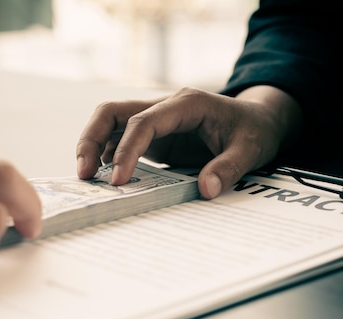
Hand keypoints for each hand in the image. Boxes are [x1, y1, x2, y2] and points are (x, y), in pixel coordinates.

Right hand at [76, 86, 301, 199]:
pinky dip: (108, 156)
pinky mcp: (155, 136)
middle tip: (84, 175)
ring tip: (88, 179)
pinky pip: (121, 139)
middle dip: (91, 139)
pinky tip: (107, 178)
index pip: (144, 122)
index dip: (127, 150)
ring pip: (110, 122)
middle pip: (112, 111)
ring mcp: (157, 120)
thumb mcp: (251, 149)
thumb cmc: (255, 131)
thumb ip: (229, 168)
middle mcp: (165, 107)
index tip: (119, 181)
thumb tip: (206, 190)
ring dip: (93, 146)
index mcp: (186, 104)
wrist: (258, 121)